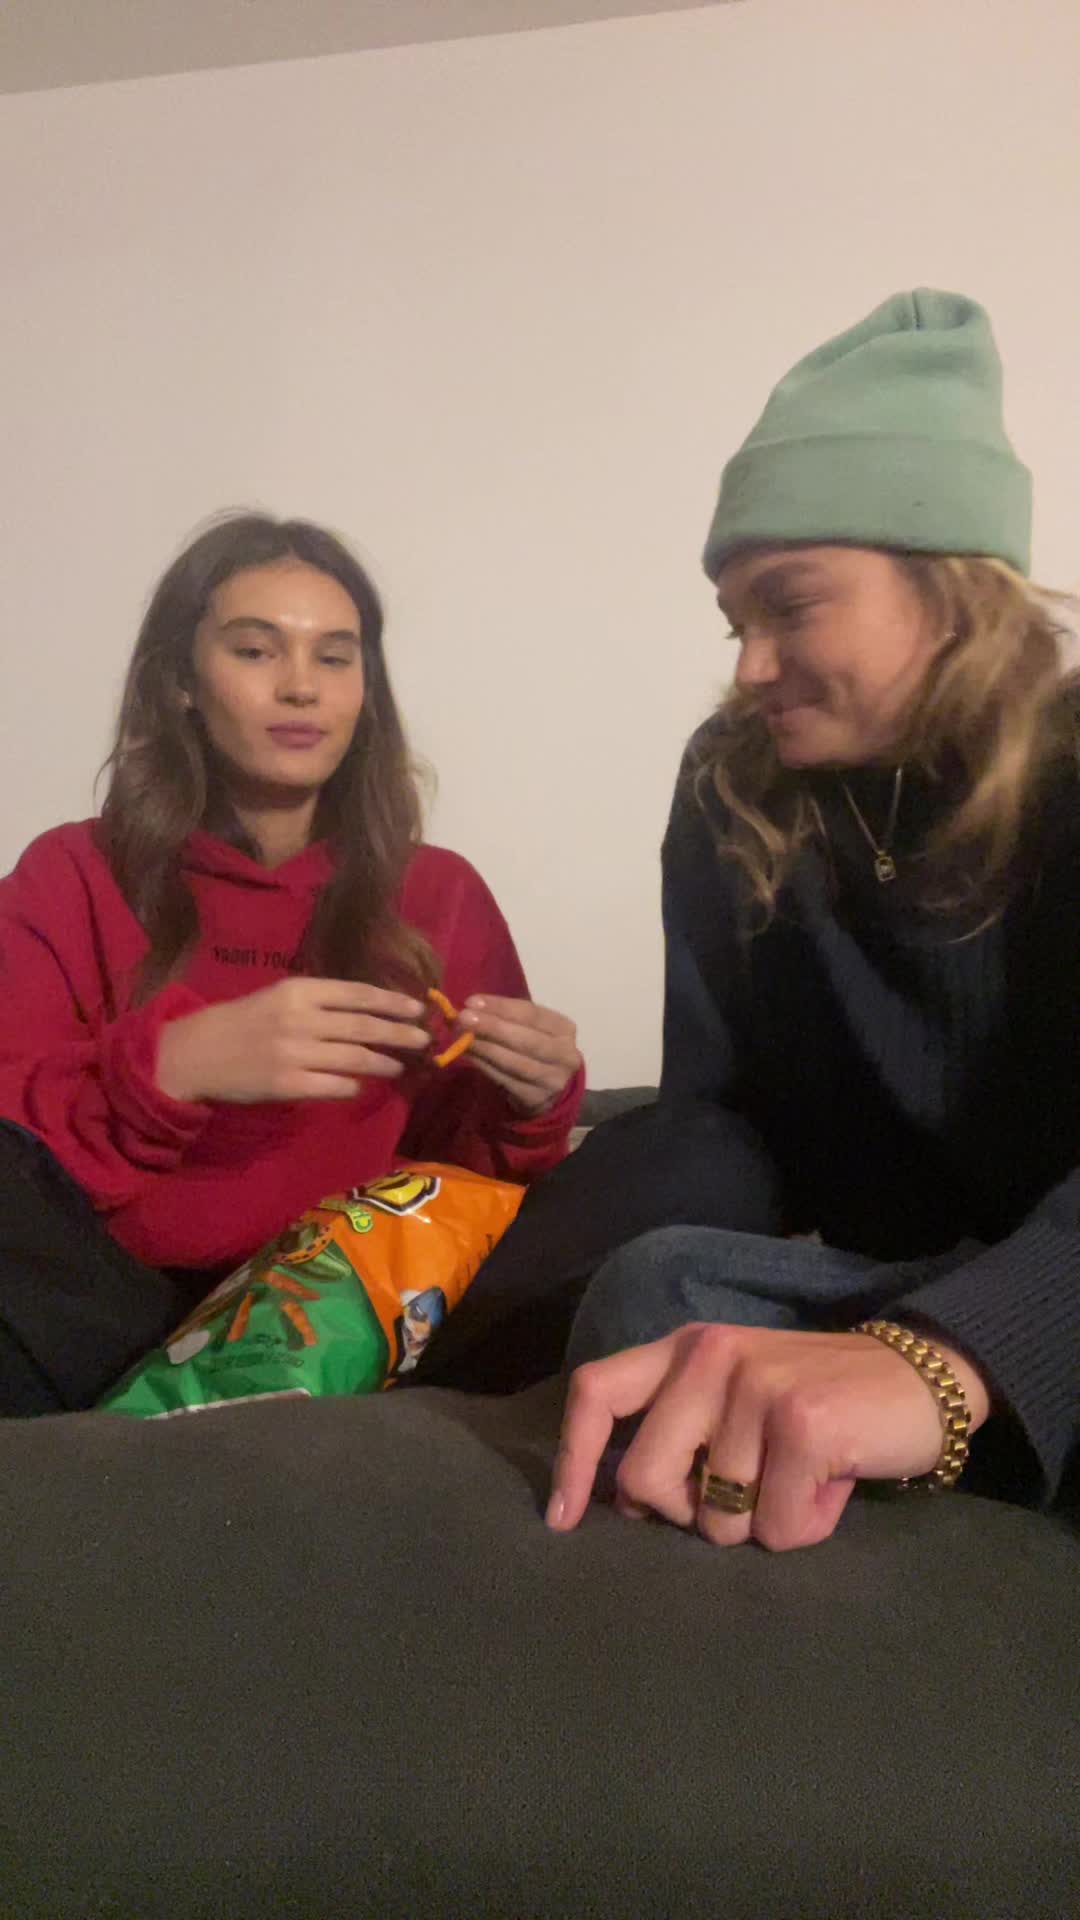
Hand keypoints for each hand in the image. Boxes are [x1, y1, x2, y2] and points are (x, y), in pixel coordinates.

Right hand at [155, 977, 430, 1104]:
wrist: (196, 1053)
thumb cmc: (242, 1021)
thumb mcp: (278, 997)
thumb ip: (319, 1002)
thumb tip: (368, 1011)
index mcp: (298, 991)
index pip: (357, 994)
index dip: (391, 1002)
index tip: (417, 1008)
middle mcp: (300, 1019)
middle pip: (363, 1027)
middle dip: (399, 1033)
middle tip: (425, 1039)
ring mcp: (295, 1054)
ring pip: (355, 1059)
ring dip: (383, 1062)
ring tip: (400, 1064)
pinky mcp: (288, 1085)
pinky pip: (334, 1086)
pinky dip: (353, 1086)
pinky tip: (362, 1085)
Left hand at [456, 994, 580, 1114]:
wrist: (549, 1091)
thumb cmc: (533, 1050)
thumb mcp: (528, 1029)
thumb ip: (505, 1018)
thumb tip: (469, 1008)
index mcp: (564, 1028)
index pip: (532, 1013)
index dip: (501, 1007)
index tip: (472, 1001)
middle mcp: (565, 1054)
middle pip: (527, 1039)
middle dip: (492, 1027)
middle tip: (463, 1018)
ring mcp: (553, 1079)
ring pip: (516, 1063)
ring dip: (486, 1049)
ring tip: (463, 1038)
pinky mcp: (537, 1098)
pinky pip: (507, 1081)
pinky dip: (486, 1067)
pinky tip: (470, 1056)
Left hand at [546, 1322, 990, 1551]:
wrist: (920, 1375)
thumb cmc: (821, 1400)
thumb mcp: (738, 1396)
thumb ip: (682, 1431)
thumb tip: (628, 1502)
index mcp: (686, 1348)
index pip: (596, 1391)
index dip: (573, 1461)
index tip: (565, 1520)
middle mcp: (710, 1356)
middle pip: (645, 1478)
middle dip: (688, 1515)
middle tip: (741, 1500)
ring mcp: (756, 1387)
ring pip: (717, 1519)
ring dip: (762, 1522)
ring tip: (801, 1481)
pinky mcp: (802, 1425)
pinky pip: (775, 1529)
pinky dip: (806, 1527)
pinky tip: (832, 1487)